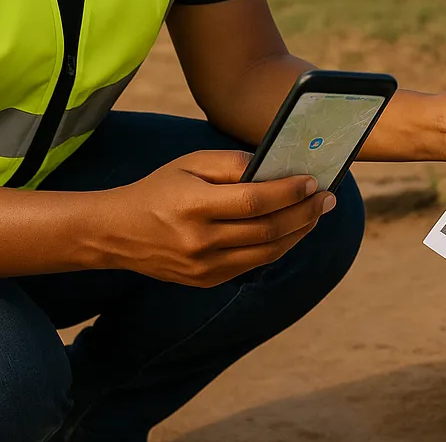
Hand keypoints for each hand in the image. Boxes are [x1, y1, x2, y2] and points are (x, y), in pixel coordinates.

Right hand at [95, 151, 333, 287]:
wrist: (117, 232)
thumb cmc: (157, 189)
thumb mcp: (187, 163)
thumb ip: (230, 164)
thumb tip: (271, 168)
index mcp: (194, 206)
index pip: (255, 201)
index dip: (288, 192)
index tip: (311, 180)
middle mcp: (201, 241)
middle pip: (267, 230)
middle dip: (304, 212)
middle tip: (327, 197)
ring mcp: (204, 267)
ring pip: (266, 252)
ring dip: (298, 233)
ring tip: (316, 213)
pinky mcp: (206, 281)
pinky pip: (252, 264)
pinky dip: (277, 247)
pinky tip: (290, 230)